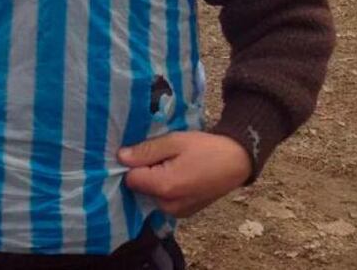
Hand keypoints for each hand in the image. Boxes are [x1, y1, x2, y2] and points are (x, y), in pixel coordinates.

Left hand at [118, 131, 251, 217]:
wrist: (236, 162)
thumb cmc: (205, 148)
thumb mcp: (175, 141)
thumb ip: (147, 150)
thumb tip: (120, 157)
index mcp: (164, 187)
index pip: (131, 178)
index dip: (136, 162)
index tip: (148, 150)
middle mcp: (167, 206)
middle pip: (141, 188)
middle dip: (147, 171)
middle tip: (166, 155)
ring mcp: (176, 213)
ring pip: (151, 194)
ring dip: (157, 179)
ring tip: (175, 163)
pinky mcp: (183, 214)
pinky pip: (164, 200)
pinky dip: (166, 188)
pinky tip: (181, 174)